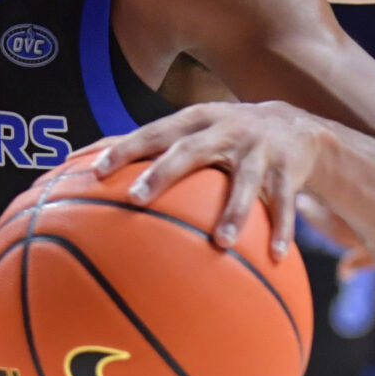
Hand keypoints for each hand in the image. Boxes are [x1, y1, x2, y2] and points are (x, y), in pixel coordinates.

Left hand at [85, 102, 330, 257]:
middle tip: (137, 199)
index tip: (97, 171)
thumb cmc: (224, 135)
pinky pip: (285, 203)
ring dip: (234, 212)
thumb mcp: (193, 130)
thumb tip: (79, 163)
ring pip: (246, 182)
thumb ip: (148, 146)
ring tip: (220, 243)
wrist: (295, 125)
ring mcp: (260, 150)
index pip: (153, 132)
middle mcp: (227, 130)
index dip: (125, 149)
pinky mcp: (289, 170)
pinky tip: (276, 256)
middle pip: (191, 150)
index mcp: (197, 120)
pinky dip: (282, 228)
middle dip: (163, 173)